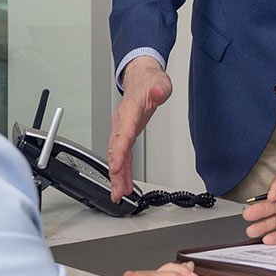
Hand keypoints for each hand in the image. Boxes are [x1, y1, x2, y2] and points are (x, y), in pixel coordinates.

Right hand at [108, 56, 172, 198]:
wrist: (143, 80)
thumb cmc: (150, 83)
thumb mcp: (161, 83)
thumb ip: (159, 89)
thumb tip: (157, 92)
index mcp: (130, 110)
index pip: (123, 132)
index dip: (120, 151)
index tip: (117, 168)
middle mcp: (122, 122)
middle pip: (116, 149)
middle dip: (115, 171)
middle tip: (116, 191)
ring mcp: (122, 130)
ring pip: (116, 156)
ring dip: (116, 176)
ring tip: (118, 194)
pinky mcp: (126, 135)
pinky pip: (122, 156)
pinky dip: (123, 171)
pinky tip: (125, 184)